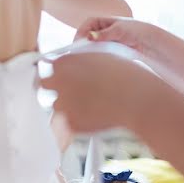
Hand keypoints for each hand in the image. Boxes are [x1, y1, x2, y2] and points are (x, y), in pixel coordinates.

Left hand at [41, 51, 161, 134]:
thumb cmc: (125, 76)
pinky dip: (79, 120)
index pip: (48, 66)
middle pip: (46, 86)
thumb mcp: (99, 58)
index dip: (56, 72)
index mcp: (64, 63)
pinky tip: (96, 115)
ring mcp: (63, 105)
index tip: (62, 76)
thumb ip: (79, 61)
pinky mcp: (71, 124)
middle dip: (57, 88)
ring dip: (69, 105)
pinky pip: (70, 123)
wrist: (137, 101)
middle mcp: (58, 83)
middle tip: (74, 92)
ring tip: (92, 104)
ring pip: (58, 106)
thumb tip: (67, 65)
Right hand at [74, 17, 160, 57]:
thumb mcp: (118, 31)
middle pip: (87, 36)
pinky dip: (96, 56)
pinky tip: (95, 61)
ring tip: (86, 59)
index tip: (78, 43)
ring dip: (89, 51)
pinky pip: (99, 52)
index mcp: (101, 21)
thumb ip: (104, 34)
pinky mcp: (108, 49)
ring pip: (92, 45)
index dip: (81, 33)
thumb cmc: (134, 30)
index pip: (86, 25)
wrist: (146, 41)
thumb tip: (89, 37)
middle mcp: (101, 30)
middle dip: (83, 44)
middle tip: (79, 54)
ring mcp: (104, 40)